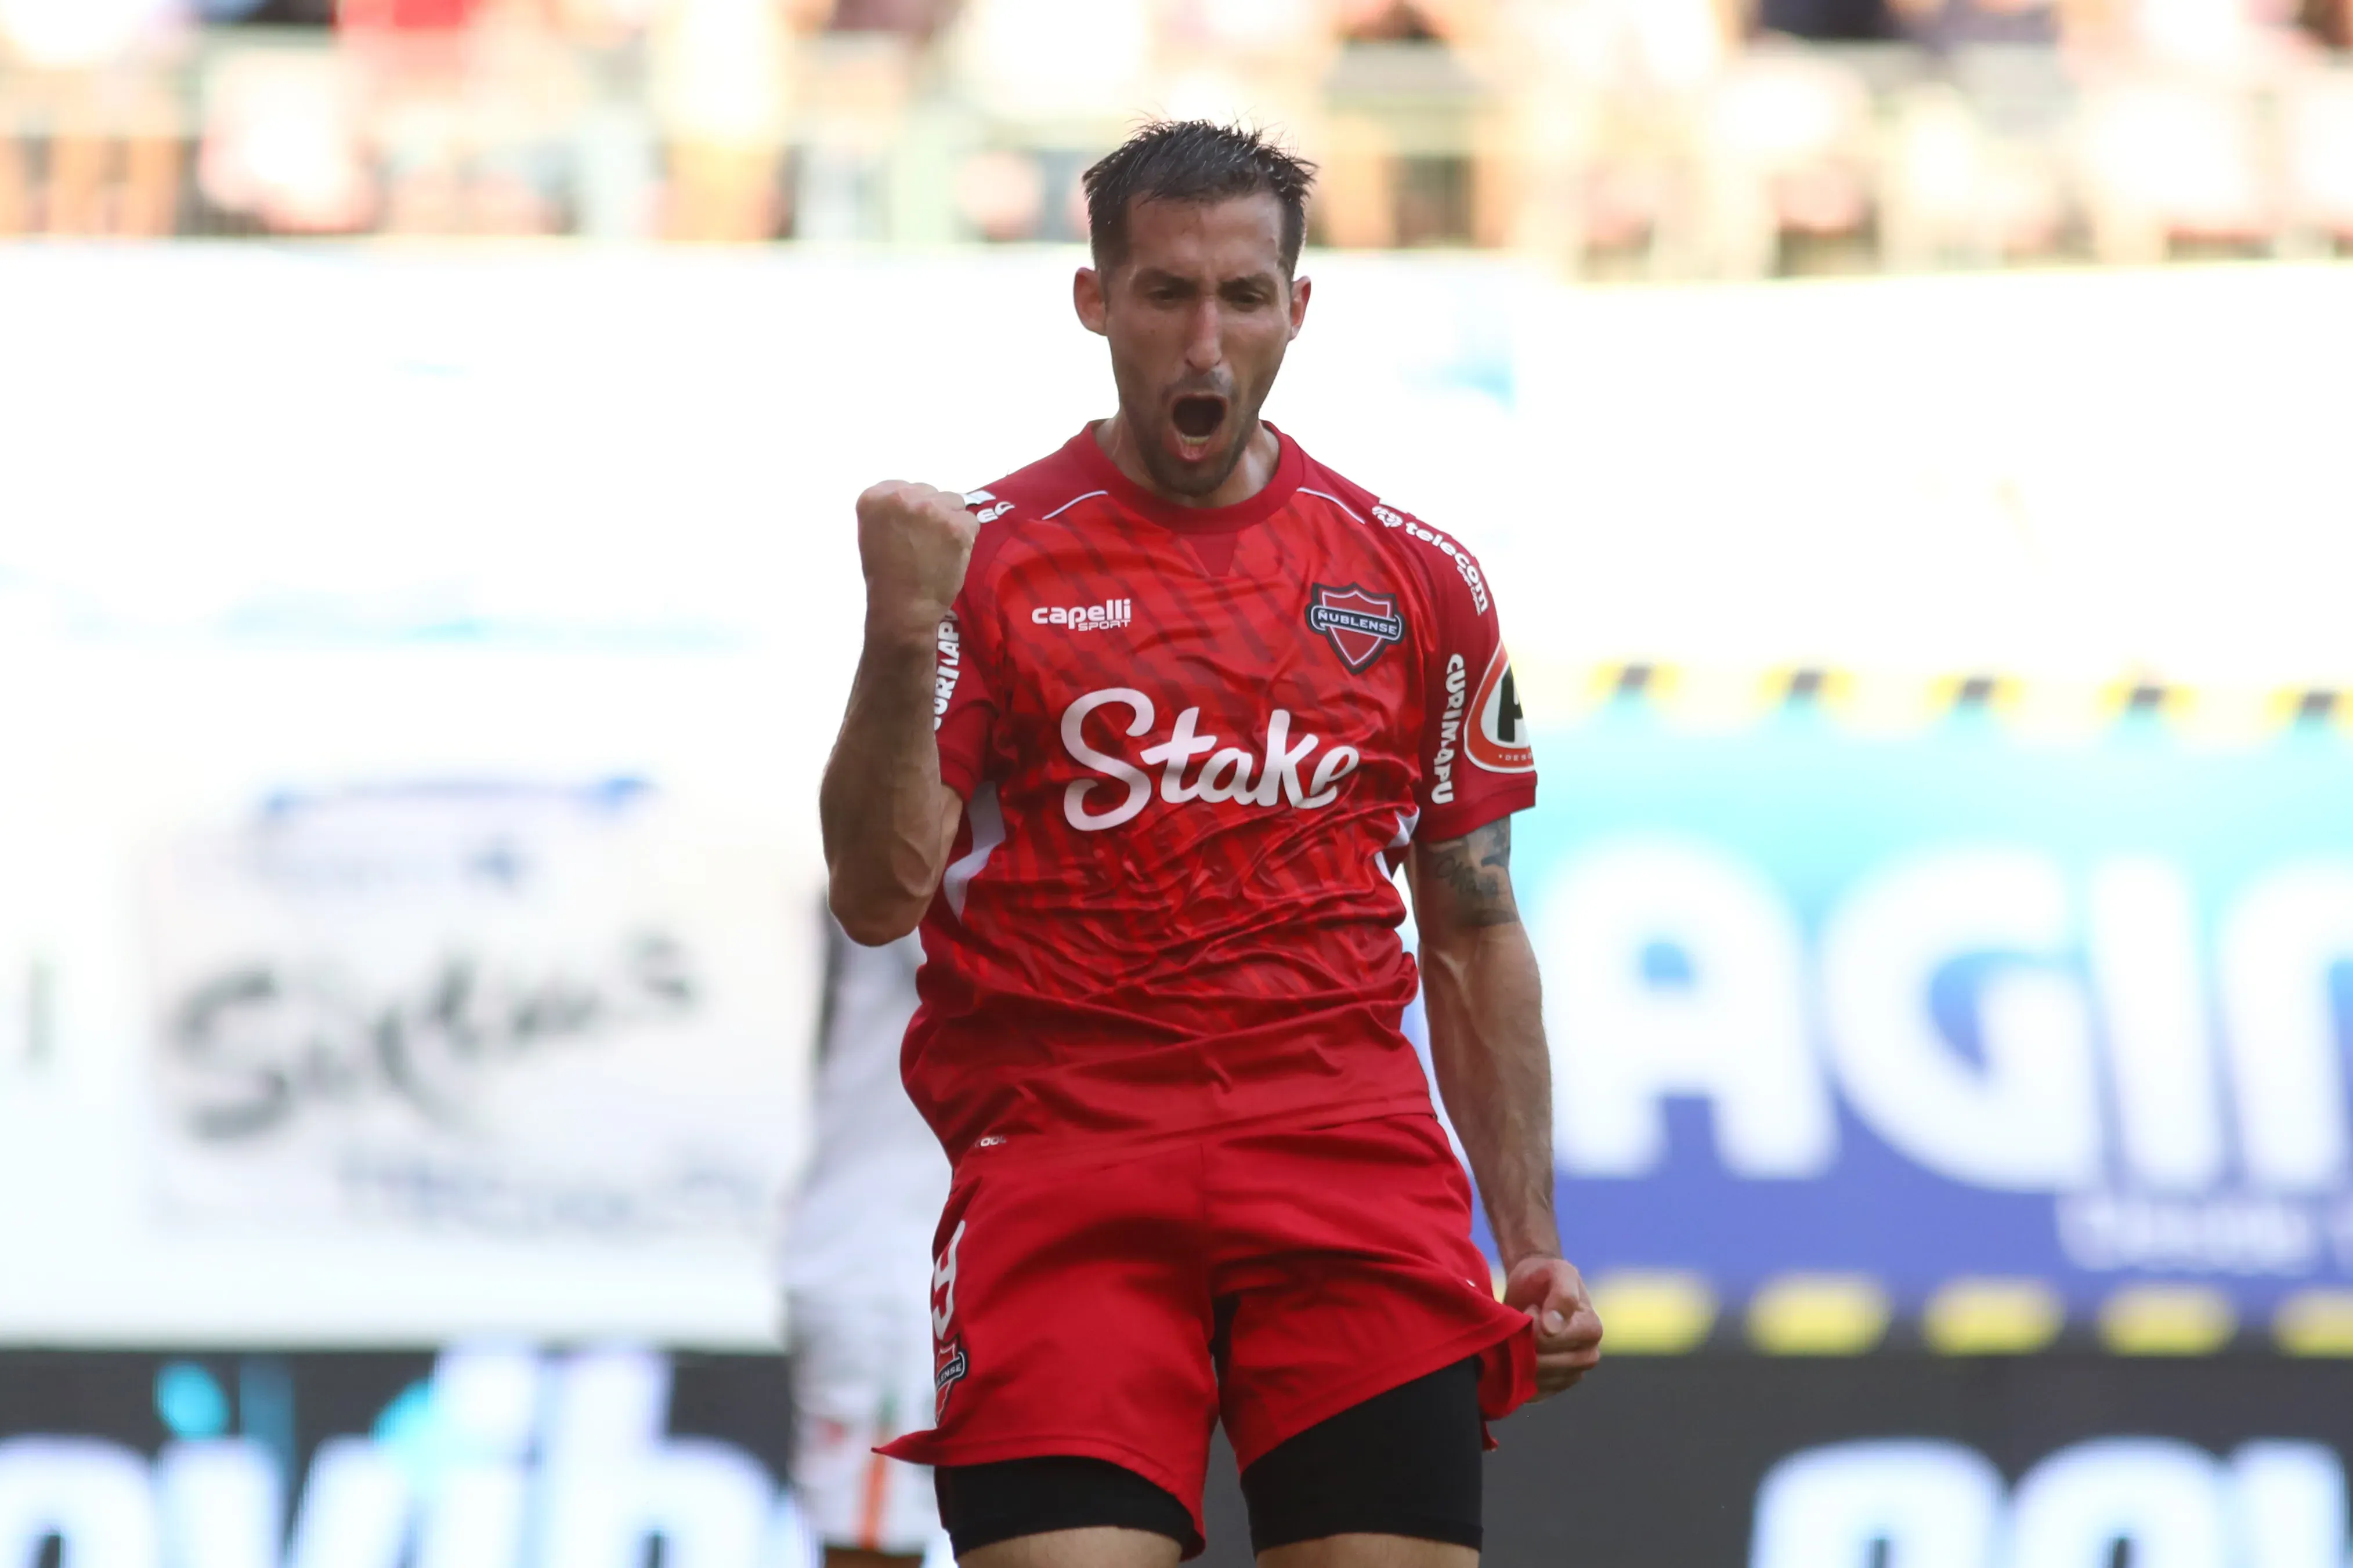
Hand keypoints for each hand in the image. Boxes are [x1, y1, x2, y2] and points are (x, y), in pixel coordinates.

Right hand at [855, 481, 979, 638]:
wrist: (901, 607)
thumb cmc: (885, 576)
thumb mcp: (873, 533)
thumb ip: (891, 511)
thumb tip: (917, 501)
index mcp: (874, 497)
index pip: (904, 487)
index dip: (912, 509)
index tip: (909, 530)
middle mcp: (901, 497)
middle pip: (931, 492)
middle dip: (932, 513)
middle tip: (925, 542)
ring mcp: (931, 509)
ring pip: (954, 503)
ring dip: (951, 522)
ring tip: (939, 548)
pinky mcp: (956, 526)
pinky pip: (971, 522)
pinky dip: (965, 538)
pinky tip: (951, 555)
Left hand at [1503, 1254, 1602, 1396]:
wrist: (1531, 1288)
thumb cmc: (1546, 1277)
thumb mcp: (1558, 1271)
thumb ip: (1562, 1294)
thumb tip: (1553, 1327)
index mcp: (1592, 1328)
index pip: (1551, 1339)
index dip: (1531, 1325)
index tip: (1530, 1309)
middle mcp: (1588, 1356)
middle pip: (1543, 1363)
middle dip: (1522, 1344)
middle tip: (1521, 1323)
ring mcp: (1571, 1374)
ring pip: (1536, 1380)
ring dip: (1516, 1360)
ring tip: (1518, 1337)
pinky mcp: (1554, 1387)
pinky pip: (1531, 1393)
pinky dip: (1516, 1378)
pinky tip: (1512, 1357)